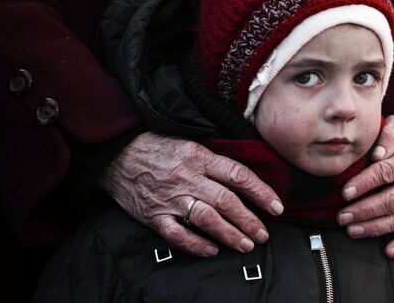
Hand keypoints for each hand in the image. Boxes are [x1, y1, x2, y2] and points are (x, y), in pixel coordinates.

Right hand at [99, 132, 283, 256]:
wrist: (117, 152)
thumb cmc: (157, 147)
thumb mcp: (189, 143)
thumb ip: (215, 161)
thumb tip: (245, 180)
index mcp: (199, 156)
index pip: (238, 175)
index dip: (261, 192)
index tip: (276, 207)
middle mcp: (186, 177)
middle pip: (227, 202)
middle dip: (250, 221)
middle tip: (263, 234)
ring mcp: (170, 198)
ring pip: (207, 220)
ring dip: (230, 235)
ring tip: (246, 244)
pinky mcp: (153, 215)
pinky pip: (178, 235)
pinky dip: (196, 245)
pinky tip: (212, 250)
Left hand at [337, 115, 393, 257]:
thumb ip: (388, 136)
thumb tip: (377, 154)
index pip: (386, 173)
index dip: (365, 183)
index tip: (345, 192)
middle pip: (390, 200)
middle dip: (364, 210)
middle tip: (342, 216)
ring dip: (374, 227)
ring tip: (352, 230)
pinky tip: (389, 251)